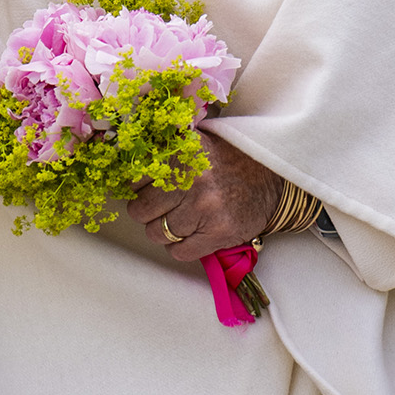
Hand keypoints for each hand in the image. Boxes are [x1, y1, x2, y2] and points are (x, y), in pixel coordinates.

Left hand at [126, 130, 281, 260]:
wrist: (270, 176)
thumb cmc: (225, 159)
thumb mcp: (194, 142)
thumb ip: (162, 150)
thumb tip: (123, 159)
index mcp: (180, 152)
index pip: (134, 179)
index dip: (137, 186)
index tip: (145, 188)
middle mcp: (191, 179)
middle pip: (141, 209)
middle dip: (145, 211)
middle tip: (159, 207)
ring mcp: (205, 208)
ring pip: (158, 233)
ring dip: (163, 231)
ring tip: (177, 220)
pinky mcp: (218, 233)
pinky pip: (180, 252)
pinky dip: (180, 247)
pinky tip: (190, 233)